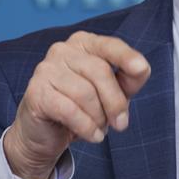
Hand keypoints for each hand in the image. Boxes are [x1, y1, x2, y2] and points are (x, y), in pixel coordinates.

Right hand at [3, 31, 150, 178]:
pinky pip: (70, 110)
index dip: (126, 56)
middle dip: (116, 101)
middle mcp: (62, 50)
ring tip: (99, 128)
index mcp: (83, 43)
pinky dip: (86, 127)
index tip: (141, 68)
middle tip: (121, 124)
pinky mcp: (36, 92)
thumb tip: (141, 68)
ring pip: (85, 93)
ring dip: (99, 117)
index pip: (109, 45)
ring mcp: (46, 69)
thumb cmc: (82, 107)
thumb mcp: (111, 92)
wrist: (44, 134)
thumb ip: (128, 79)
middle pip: (100, 71)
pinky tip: (92, 135)